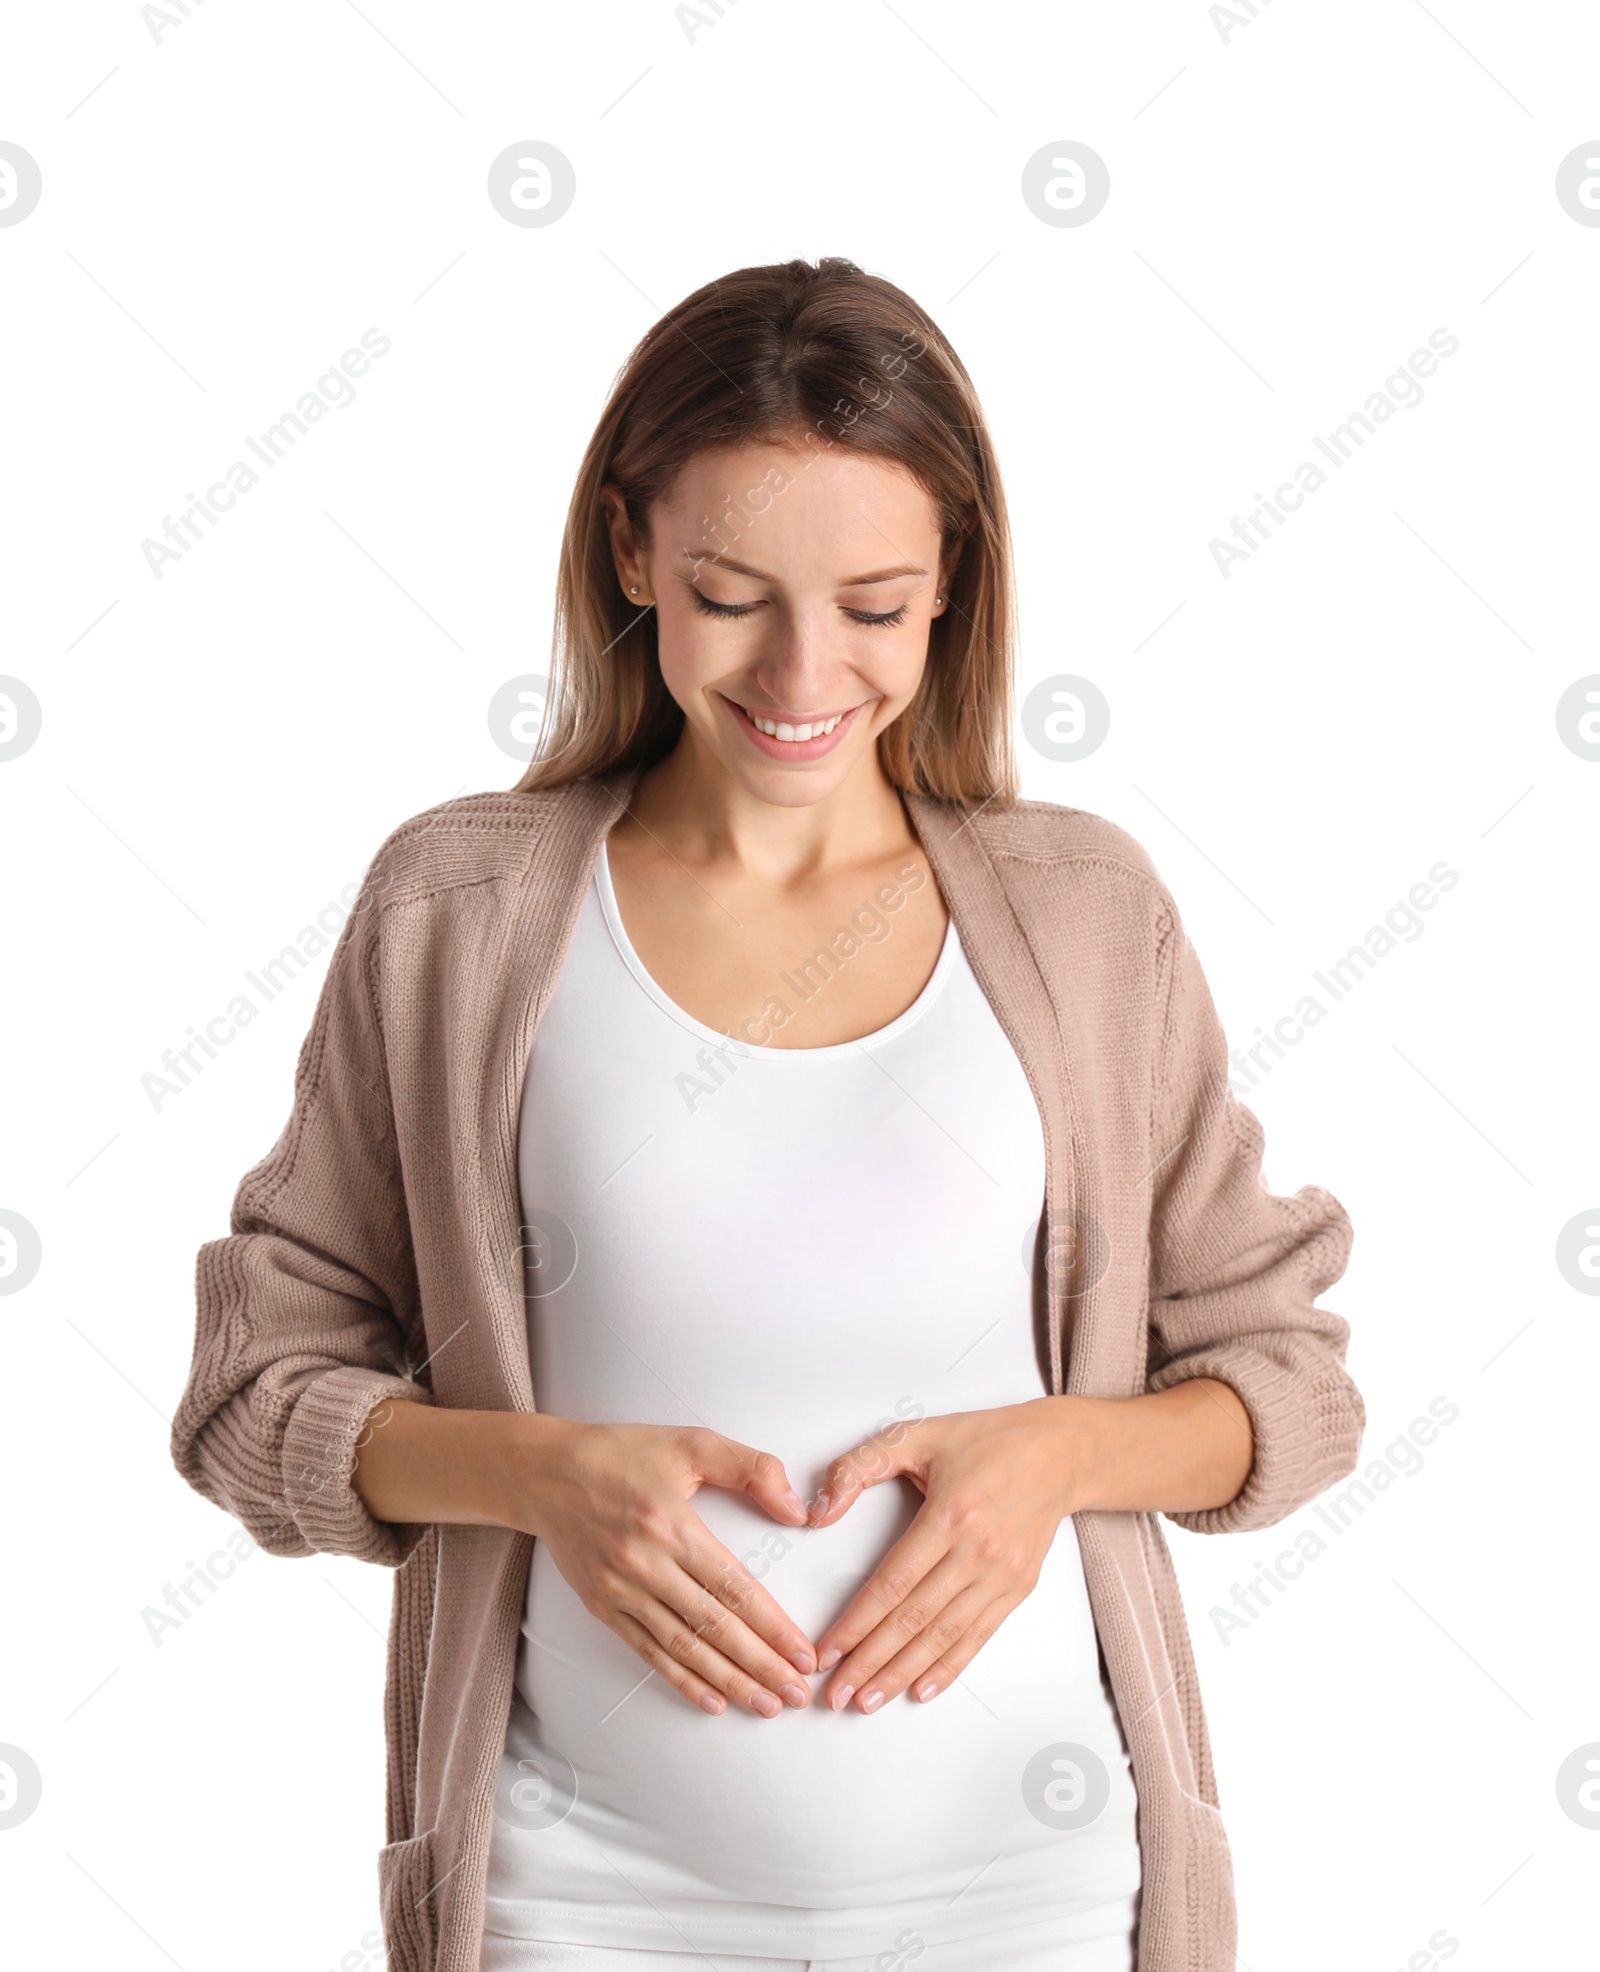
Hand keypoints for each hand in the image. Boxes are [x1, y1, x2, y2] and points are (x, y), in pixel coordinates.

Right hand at [511, 1418, 816, 1718]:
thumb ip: (750, 1469)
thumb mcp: (690, 1443)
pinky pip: (648, 1652)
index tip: (803, 1653)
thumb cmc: (621, 1454)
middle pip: (714, 1626)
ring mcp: (620, 1590)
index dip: (773, 1626)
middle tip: (796, 1693)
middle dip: (761, 1665)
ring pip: (684, 1648)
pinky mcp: (602, 1606)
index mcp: (671, 1524)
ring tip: (765, 1704)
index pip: (734, 1587)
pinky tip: (711, 1700)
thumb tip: (796, 1509)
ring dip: (728, 1681)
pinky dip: (681, 1680)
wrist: (545, 1472)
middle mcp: (645, 1564)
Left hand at [808, 1398, 1088, 1713]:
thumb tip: (819, 1511)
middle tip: (837, 1694)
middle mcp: (978, 1551)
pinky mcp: (1018, 1588)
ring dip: (903, 1673)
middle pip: (913, 1620)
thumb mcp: (916, 1434)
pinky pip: (978, 1636)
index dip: (856, 1623)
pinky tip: (922, 1689)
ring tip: (868, 1701)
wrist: (1059, 1453)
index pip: (892, 1584)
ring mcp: (1002, 1575)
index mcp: (949, 1514)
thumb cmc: (985, 1440)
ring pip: (943, 1636)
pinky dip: (949, 1667)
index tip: (827, 1651)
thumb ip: (859, 1466)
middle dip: (870, 1662)